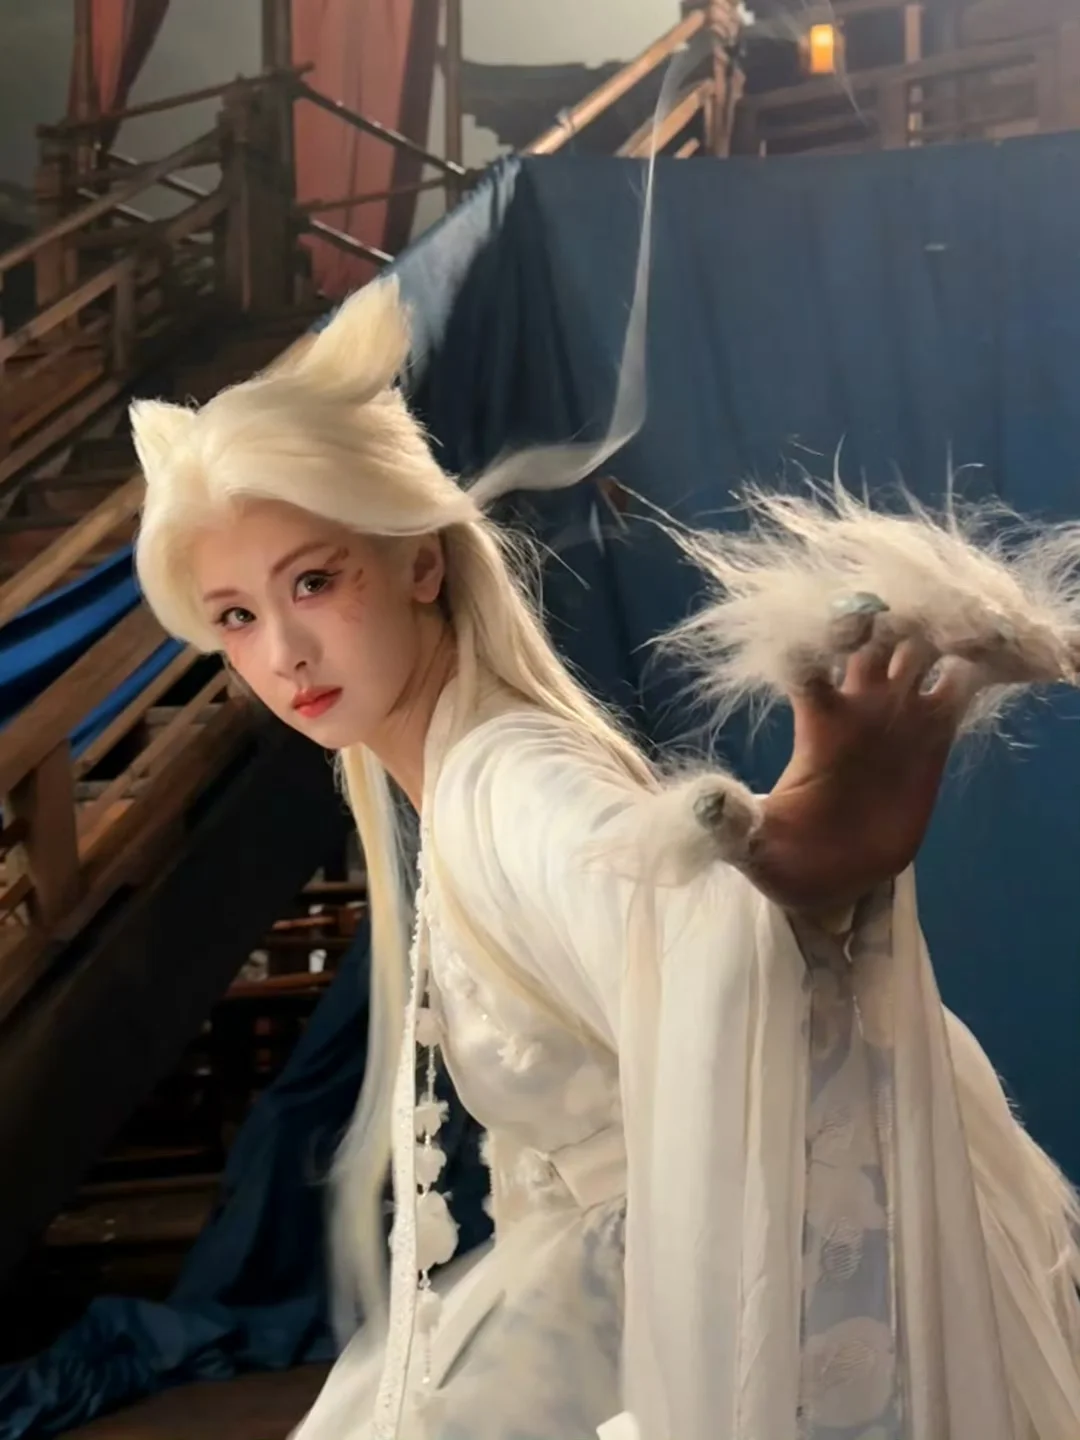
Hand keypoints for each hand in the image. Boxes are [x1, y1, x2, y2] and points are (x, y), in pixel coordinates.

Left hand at [748, 603, 960, 914]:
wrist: (832, 882)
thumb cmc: (784, 856)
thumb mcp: (750, 846)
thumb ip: (730, 824)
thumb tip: (703, 804)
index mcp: (816, 719)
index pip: (810, 660)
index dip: (818, 639)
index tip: (829, 627)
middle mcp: (857, 705)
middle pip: (872, 637)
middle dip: (886, 618)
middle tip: (903, 610)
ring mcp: (898, 715)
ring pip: (917, 650)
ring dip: (934, 633)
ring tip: (955, 629)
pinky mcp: (935, 735)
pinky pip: (959, 686)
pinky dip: (973, 666)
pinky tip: (988, 660)